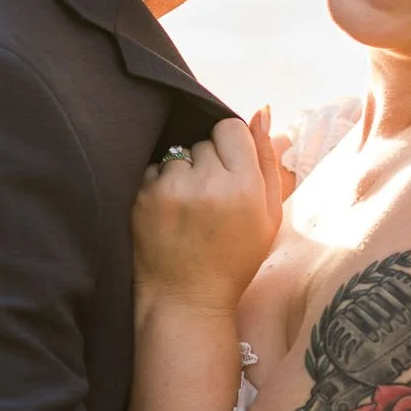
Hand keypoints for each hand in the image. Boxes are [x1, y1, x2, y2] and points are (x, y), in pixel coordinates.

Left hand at [132, 113, 284, 314]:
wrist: (186, 301)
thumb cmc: (234, 260)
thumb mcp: (268, 216)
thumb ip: (268, 162)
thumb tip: (263, 110)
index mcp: (245, 186)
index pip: (230, 128)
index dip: (230, 149)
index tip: (229, 174)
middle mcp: (208, 183)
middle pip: (203, 141)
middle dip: (207, 163)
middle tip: (209, 201)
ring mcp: (171, 190)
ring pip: (176, 154)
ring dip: (181, 173)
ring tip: (188, 208)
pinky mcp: (142, 199)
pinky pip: (152, 170)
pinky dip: (159, 185)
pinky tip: (169, 215)